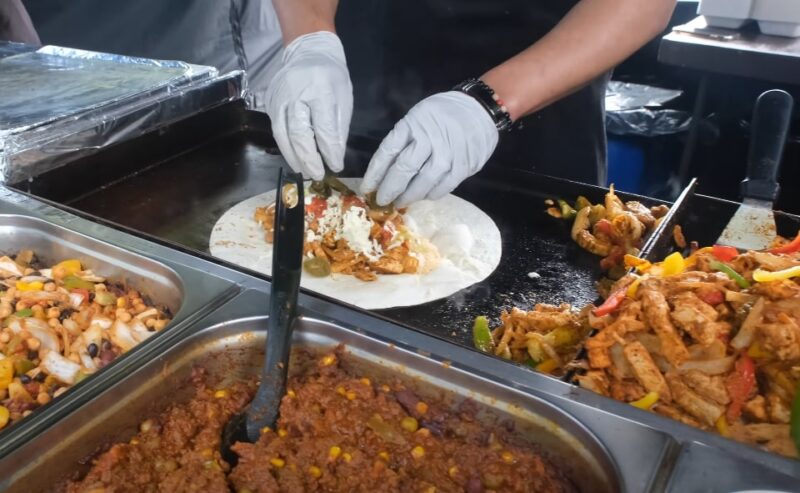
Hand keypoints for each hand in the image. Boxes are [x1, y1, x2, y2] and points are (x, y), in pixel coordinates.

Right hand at [266, 31, 352, 179]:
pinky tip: (294, 156)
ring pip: (283, 134)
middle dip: (309, 158)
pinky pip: (276, 128)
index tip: (336, 166)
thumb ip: (338, 127)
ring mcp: (279, 97)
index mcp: (320, 89)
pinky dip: (285, 145)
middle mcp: (295, 93)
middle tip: (317, 175)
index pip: (324, 127)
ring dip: (294, 156)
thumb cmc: (331, 77)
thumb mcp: (343, 98)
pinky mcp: (269, 102)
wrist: (308, 51)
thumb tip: (334, 155)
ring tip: (304, 171)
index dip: (329, 150)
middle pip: (299, 133)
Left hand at [361, 92, 498, 206]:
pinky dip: (430, 195)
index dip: (374, 173)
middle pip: (402, 170)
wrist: (480, 109)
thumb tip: (387, 169)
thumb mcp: (418, 116)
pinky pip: (442, 188)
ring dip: (408, 197)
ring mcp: (446, 155)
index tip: (366, 188)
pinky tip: (423, 196)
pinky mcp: (462, 167)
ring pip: (422, 183)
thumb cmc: (443, 113)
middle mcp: (428, 140)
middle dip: (389, 189)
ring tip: (400, 203)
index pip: (387, 152)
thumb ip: (405, 140)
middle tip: (382, 200)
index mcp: (412, 125)